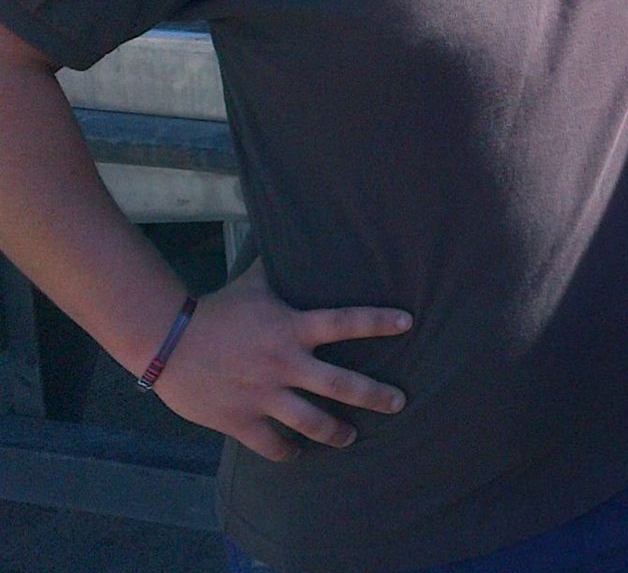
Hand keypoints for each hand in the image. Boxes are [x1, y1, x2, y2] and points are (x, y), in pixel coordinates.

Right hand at [152, 262, 412, 461]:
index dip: (378, 321)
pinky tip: (296, 453)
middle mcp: (283, 363)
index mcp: (291, 327)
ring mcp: (263, 394)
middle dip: (375, 396)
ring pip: (312, 421)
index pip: (345, 321)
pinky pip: (271, 444)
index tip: (408, 322)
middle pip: (341, 384)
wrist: (166, 340)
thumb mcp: (255, 283)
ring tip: (351, 437)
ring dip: (337, 432)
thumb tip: (297, 227)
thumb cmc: (216, 309)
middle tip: (399, 403)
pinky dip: (287, 452)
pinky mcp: (240, 419)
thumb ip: (282, 265)